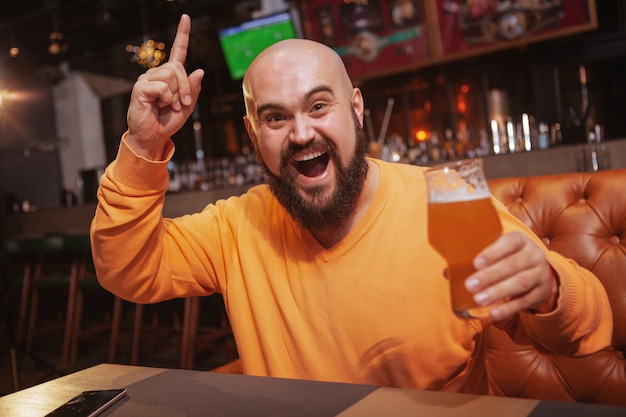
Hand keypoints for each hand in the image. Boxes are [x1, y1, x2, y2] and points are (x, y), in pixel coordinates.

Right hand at [126, 14, 204, 159]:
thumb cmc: (168, 121)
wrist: (153, 136)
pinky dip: (166, 99)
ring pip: (171, 76)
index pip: (178, 51)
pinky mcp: (140, 88)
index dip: (182, 35)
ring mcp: (147, 79)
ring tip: (168, 105)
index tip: (185, 17)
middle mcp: (157, 73)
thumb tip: (200, 70)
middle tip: (182, 104)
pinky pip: (162, 87)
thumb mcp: (187, 106)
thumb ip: (193, 90)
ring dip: (175, 95)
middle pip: (178, 68)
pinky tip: (158, 105)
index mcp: (170, 76)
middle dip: (185, 87)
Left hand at [465, 232, 557, 320]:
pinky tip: (493, 313)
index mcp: (520, 240)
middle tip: (470, 285)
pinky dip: (508, 308)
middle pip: (513, 265)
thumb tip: (448, 272)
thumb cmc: (508, 259)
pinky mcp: (541, 293)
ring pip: (520, 283)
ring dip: (497, 292)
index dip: (493, 253)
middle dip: (490, 276)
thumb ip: (476, 260)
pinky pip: (525, 301)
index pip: (509, 242)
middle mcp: (533, 255)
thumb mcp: (497, 253)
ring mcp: (540, 274)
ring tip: (478, 300)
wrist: (539, 272)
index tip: (475, 263)